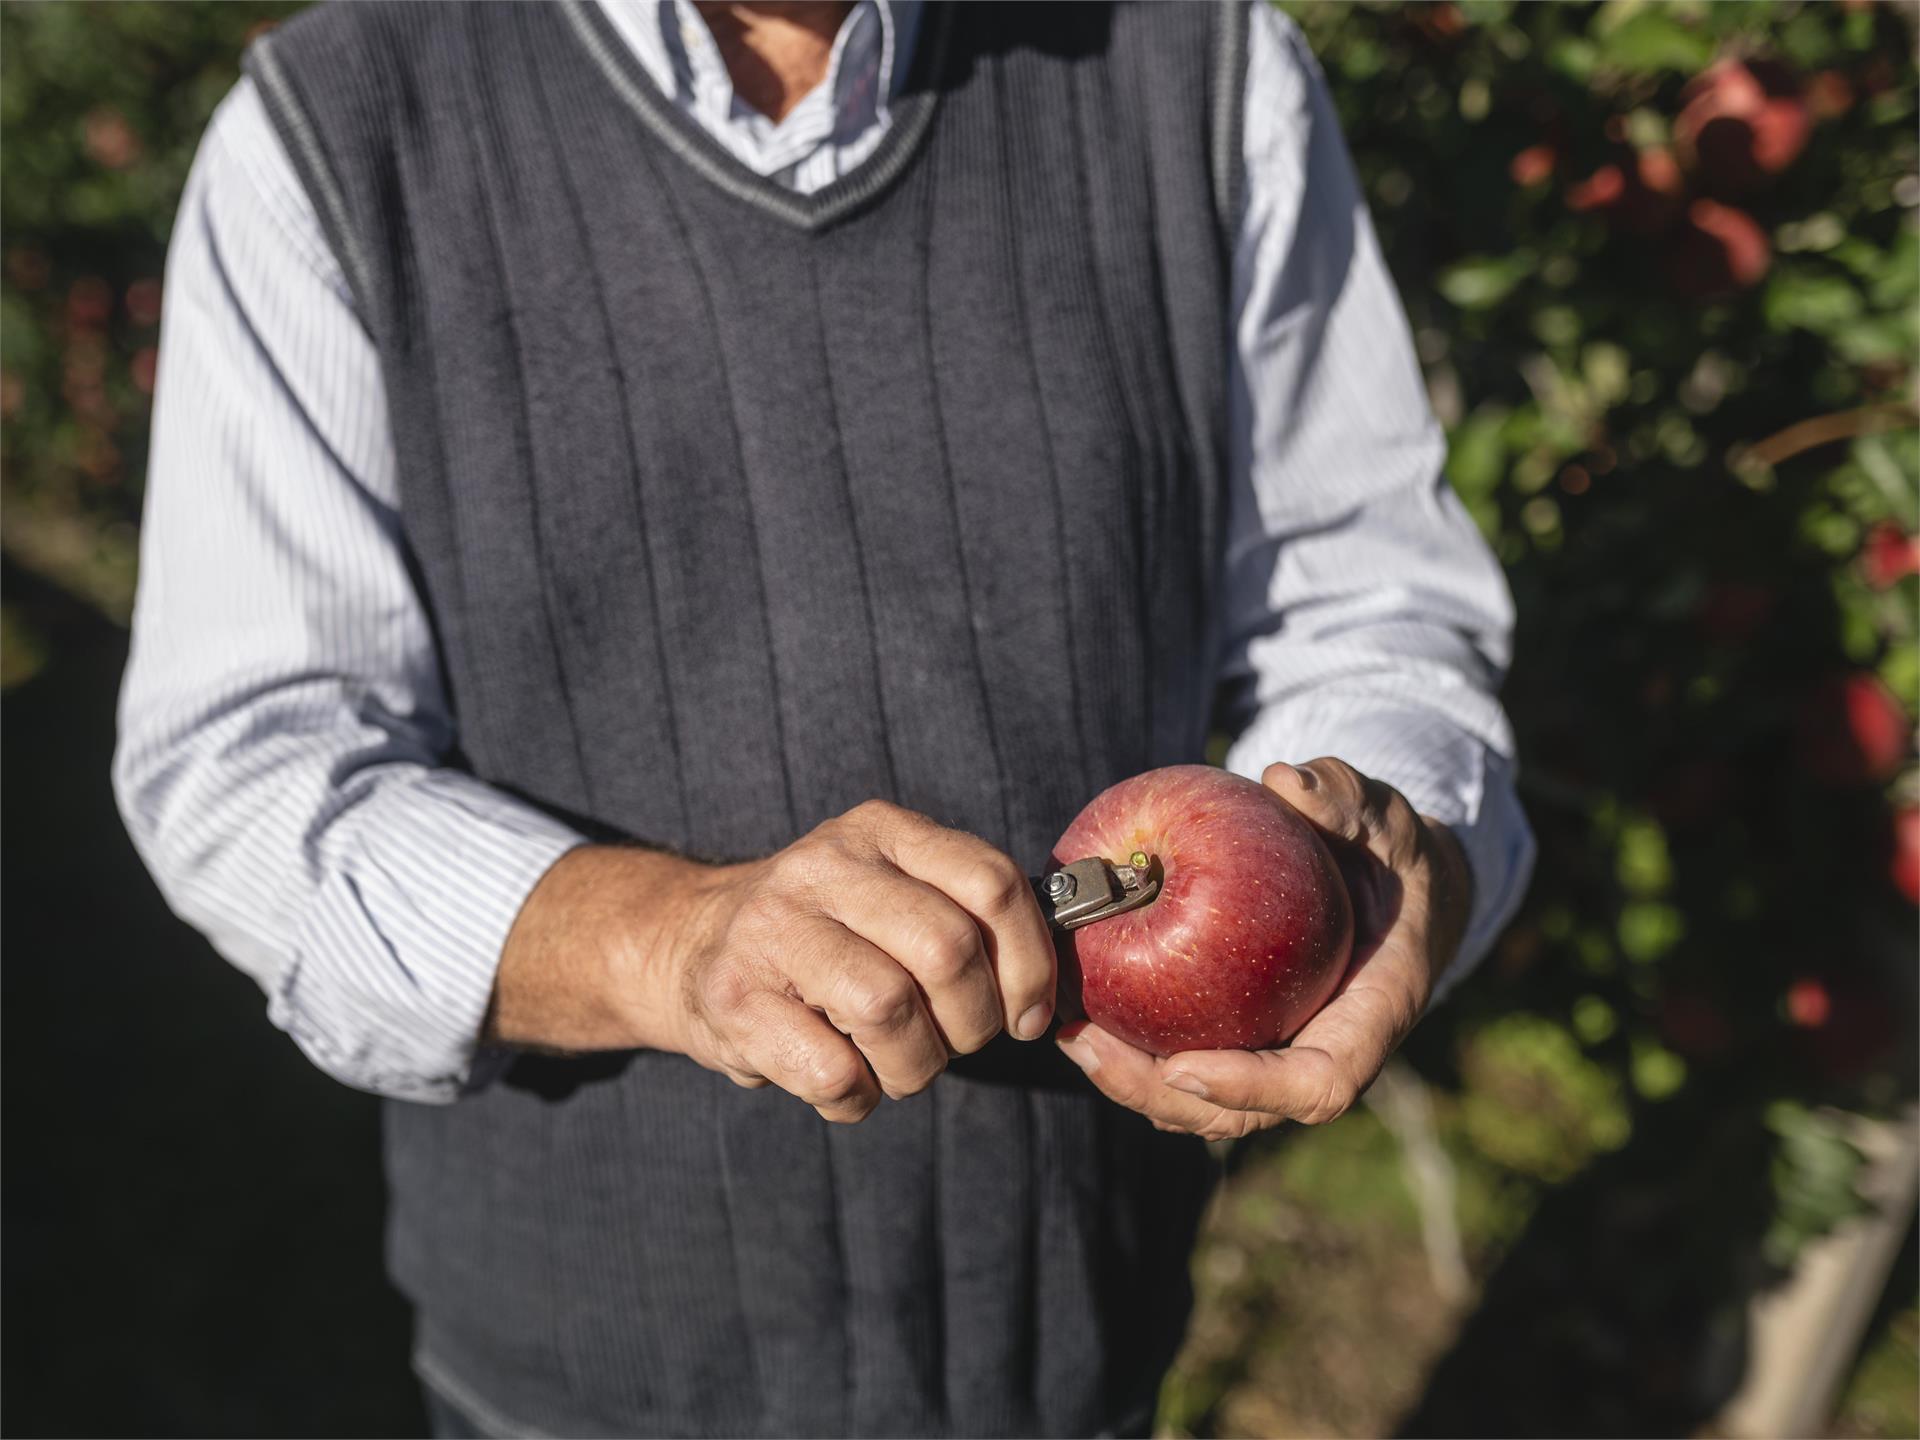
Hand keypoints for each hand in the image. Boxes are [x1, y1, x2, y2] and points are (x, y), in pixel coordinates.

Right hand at [491, 801, 1056, 1123]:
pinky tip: (844, 1083)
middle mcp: (824, 865)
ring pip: (891, 1010)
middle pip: (948, 951)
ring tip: (898, 1065)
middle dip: (973, 1022)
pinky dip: (857, 1097)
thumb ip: (964, 913)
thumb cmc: (823, 936)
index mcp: (881, 831)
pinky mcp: (733, 997)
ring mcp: (770, 928)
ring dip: (915, 1066)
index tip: (1029, 1014)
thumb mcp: (890, 891)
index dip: (1030, 961)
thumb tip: (1059, 982)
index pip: (991, 883)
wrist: (684, 945)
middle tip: (955, 1043)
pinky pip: (834, 1071)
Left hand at [1055, 758, 1471, 1139]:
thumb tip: (1284, 782)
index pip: (1317, 1083)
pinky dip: (1131, 1046)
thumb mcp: (1382, 815)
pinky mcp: (1239, 1037)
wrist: (1391, 886)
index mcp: (1370, 1014)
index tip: (1183, 1068)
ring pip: (1200, 1099)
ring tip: (1066, 1031)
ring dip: (1130, 1079)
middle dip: (1158, 1093)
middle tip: (1086, 1044)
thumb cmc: (1389, 851)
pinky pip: (1181, 1058)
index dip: (1251, 1088)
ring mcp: (1276, 1050)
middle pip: (1239, 1110)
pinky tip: (1074, 1004)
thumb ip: (1345, 797)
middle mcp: (1319, 1048)